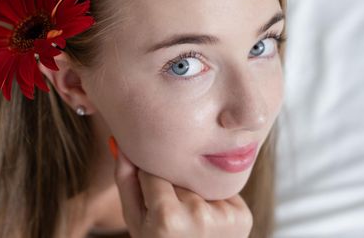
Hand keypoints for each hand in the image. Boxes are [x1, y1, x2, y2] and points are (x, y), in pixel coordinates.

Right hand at [111, 138, 253, 237]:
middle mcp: (198, 214)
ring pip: (199, 179)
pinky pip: (221, 188)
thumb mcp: (135, 221)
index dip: (150, 181)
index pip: (153, 170)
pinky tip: (208, 218)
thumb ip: (125, 181)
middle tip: (173, 209)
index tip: (151, 192)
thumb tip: (121, 142)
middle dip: (173, 184)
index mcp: (166, 217)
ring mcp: (224, 215)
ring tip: (190, 216)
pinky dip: (213, 198)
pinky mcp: (242, 215)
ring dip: (193, 189)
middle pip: (178, 174)